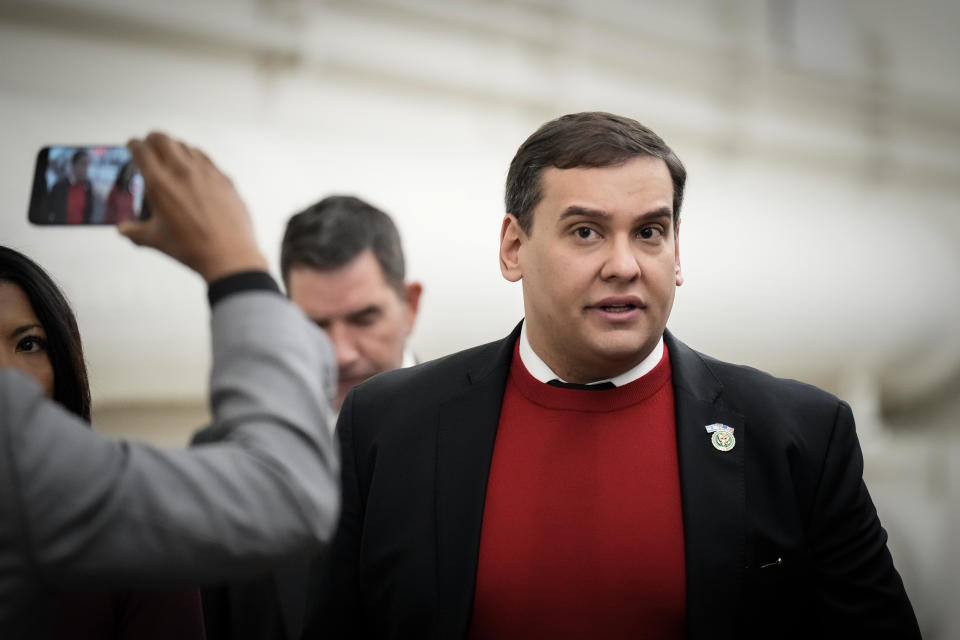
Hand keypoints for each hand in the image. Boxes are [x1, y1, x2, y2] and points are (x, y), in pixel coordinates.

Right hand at [118, 132, 267, 282]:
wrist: (228, 255)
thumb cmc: (192, 248)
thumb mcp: (155, 239)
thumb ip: (135, 231)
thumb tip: (124, 229)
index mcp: (160, 183)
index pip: (141, 150)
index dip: (134, 145)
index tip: (132, 145)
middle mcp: (182, 172)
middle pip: (162, 139)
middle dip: (152, 139)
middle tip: (149, 144)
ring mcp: (206, 173)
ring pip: (186, 146)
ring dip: (175, 147)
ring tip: (171, 155)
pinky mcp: (224, 178)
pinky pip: (206, 158)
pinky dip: (196, 158)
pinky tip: (195, 167)